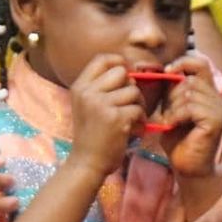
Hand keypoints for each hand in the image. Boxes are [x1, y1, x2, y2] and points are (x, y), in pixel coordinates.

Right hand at [67, 54, 143, 175]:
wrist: (87, 162)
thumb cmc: (91, 134)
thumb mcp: (86, 105)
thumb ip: (100, 87)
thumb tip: (127, 70)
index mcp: (80, 87)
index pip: (102, 59)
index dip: (118, 62)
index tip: (126, 75)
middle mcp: (88, 92)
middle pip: (121, 72)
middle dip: (130, 86)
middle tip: (130, 103)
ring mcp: (101, 105)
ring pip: (133, 91)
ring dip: (138, 105)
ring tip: (133, 119)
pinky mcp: (116, 118)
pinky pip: (138, 109)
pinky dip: (141, 121)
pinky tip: (134, 129)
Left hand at [153, 55, 221, 177]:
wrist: (186, 166)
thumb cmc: (177, 138)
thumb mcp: (171, 106)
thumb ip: (170, 88)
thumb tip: (153, 67)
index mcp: (209, 91)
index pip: (200, 62)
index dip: (182, 62)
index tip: (166, 72)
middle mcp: (218, 97)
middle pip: (190, 79)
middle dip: (172, 95)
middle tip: (168, 113)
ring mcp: (219, 109)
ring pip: (189, 92)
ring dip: (173, 107)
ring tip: (171, 122)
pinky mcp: (216, 121)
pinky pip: (191, 107)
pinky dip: (177, 115)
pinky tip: (174, 126)